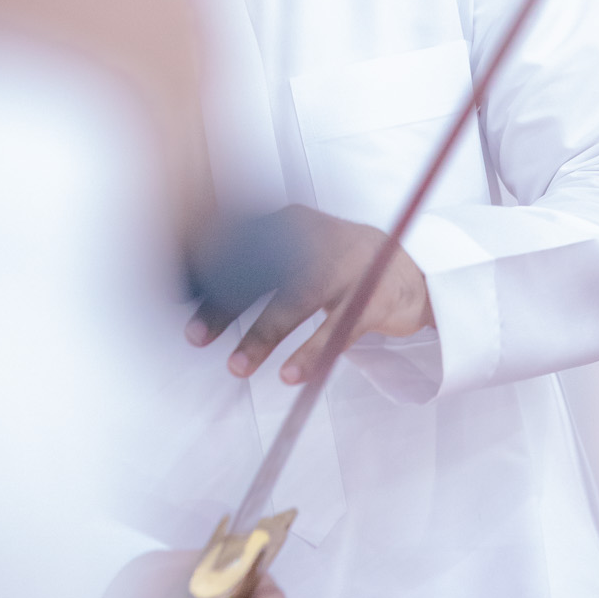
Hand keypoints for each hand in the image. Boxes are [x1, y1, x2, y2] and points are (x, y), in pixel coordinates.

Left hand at [186, 204, 432, 385]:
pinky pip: (336, 330)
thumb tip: (206, 291)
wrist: (412, 274)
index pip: (245, 247)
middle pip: (264, 271)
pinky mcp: (375, 297)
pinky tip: (290, 374)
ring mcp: (349, 267)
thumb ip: (264, 265)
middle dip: (226, 305)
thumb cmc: (342, 267)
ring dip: (263, 335)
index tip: (186, 309)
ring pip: (297, 300)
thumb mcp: (303, 253)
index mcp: (295, 223)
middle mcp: (320, 238)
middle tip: (196, 338)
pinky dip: (311, 353)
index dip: (213, 279)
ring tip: (238, 366)